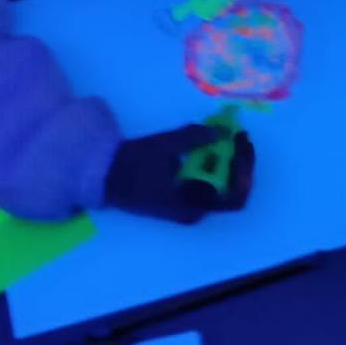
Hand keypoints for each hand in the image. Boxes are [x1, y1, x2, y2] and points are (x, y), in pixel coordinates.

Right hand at [104, 125, 255, 221]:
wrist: (101, 175)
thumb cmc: (131, 164)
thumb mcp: (163, 147)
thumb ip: (193, 138)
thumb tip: (220, 133)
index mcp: (193, 206)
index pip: (235, 197)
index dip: (244, 172)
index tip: (240, 147)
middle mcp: (194, 211)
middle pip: (232, 190)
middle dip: (239, 161)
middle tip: (238, 135)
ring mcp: (188, 205)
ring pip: (221, 184)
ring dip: (227, 160)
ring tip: (228, 135)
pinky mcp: (181, 196)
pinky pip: (208, 181)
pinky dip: (214, 163)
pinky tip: (211, 144)